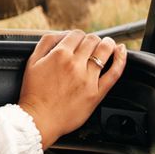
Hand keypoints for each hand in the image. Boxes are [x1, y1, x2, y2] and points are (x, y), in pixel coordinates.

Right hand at [18, 30, 125, 148]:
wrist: (39, 119)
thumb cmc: (34, 93)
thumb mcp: (32, 62)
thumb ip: (46, 43)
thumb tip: (62, 34)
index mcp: (59, 54)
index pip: (76, 34)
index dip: (78, 36)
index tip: (78, 41)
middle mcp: (75, 64)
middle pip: (92, 40)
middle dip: (92, 39)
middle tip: (92, 44)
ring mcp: (87, 78)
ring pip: (104, 51)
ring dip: (108, 44)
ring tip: (108, 44)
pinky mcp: (96, 93)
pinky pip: (114, 73)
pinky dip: (120, 60)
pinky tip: (121, 52)